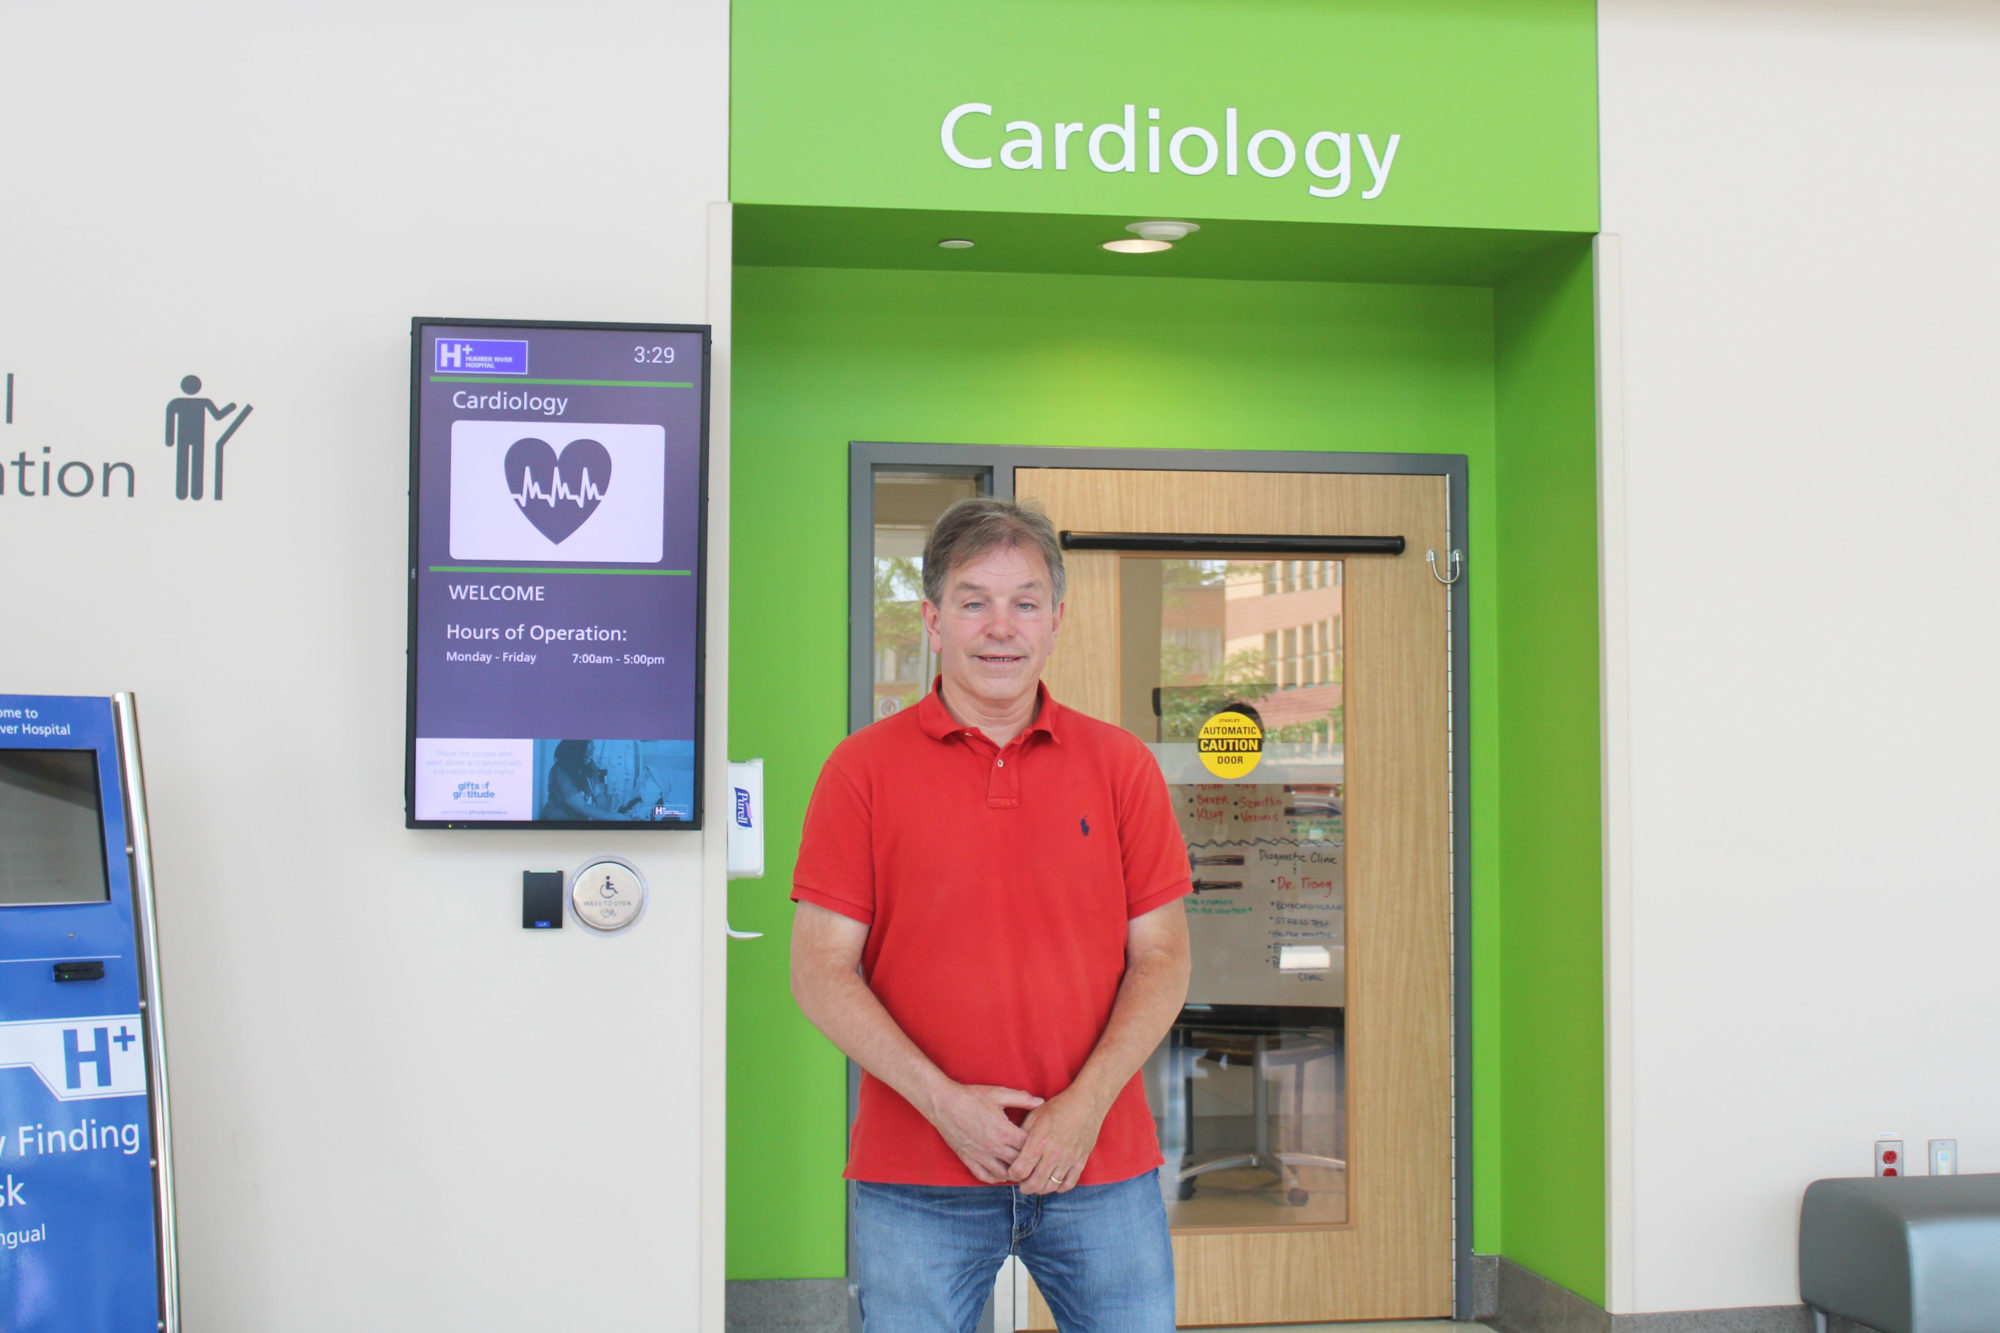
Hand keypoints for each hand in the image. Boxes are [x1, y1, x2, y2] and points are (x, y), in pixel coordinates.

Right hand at [928, 1083, 1043, 1183]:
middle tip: (1035, 1160)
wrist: (943, 1103)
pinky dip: (994, 1177)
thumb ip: (1021, 1098)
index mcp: (1004, 1131)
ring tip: (1019, 1167)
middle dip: (1028, 1162)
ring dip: (1013, 1172)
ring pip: (1003, 1174)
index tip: (1041, 1143)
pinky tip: (1000, 1172)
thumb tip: (1041, 1101)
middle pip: (1019, 1163)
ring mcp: (980, 1155)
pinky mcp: (968, 1159)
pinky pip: (984, 1176)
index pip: (1029, 1147)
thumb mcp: (999, 1093)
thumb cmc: (971, 1097)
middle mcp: (994, 1147)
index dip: (1038, 1147)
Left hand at [1008, 1090, 1105, 1194]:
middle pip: (1034, 1184)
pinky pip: (1068, 1184)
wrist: (1086, 1103)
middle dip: (1024, 1187)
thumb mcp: (1034, 1115)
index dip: (1013, 1175)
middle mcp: (1053, 1154)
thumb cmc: (1058, 1107)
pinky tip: (1053, 1181)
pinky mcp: (1080, 1162)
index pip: (1020, 1170)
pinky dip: (1058, 1187)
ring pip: (1050, 1187)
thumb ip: (1022, 1134)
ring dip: (1040, 1189)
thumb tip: (1012, 1149)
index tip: (1013, 1172)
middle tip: (1022, 1184)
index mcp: (1038, 1141)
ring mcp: (1068, 1160)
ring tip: (1036, 1183)